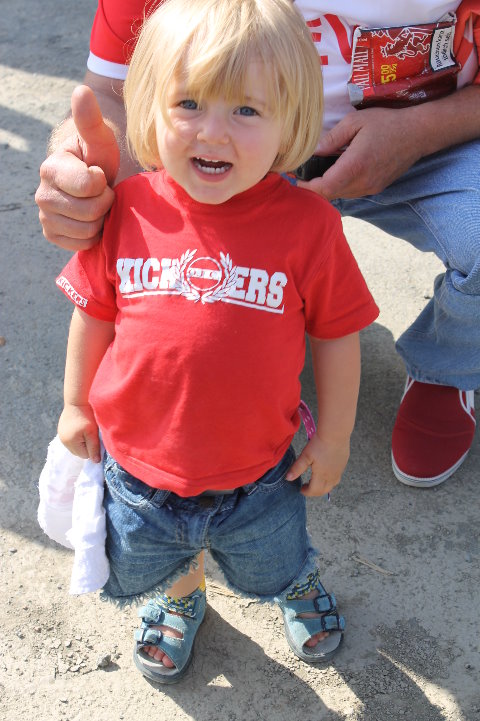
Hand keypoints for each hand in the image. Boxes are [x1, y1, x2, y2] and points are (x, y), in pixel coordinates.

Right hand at [35, 85, 118, 250]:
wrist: (96, 182)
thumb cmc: (99, 158)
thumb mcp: (101, 139)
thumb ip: (91, 120)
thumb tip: (81, 91)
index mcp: (50, 168)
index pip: (89, 186)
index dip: (103, 182)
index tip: (101, 174)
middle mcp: (41, 194)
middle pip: (90, 212)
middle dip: (104, 202)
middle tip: (102, 192)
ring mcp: (45, 217)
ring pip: (87, 231)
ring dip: (100, 220)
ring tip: (97, 205)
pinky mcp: (53, 235)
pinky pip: (82, 244)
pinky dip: (93, 236)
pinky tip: (92, 220)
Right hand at [58, 403, 100, 462]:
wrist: (77, 401)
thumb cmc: (86, 416)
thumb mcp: (92, 433)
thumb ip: (94, 448)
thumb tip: (96, 462)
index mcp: (70, 443)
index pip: (85, 455)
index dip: (92, 448)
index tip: (94, 437)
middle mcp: (63, 441)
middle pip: (79, 452)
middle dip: (86, 445)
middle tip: (90, 433)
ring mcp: (61, 435)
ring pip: (75, 445)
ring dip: (81, 441)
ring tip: (85, 429)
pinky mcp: (61, 429)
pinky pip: (71, 438)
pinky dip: (76, 436)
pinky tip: (79, 427)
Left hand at [285, 434, 349, 496]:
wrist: (336, 433)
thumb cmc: (319, 443)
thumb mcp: (305, 455)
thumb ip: (297, 468)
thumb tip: (288, 479)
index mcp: (321, 475)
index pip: (314, 490)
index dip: (306, 492)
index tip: (300, 489)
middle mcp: (332, 476)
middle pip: (324, 491)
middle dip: (314, 492)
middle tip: (307, 487)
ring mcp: (339, 470)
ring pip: (332, 485)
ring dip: (323, 487)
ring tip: (316, 482)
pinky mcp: (343, 464)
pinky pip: (337, 477)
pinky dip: (330, 480)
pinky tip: (325, 472)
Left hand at [298, 107, 422, 200]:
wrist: (418, 133)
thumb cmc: (386, 123)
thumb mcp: (354, 122)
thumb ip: (331, 139)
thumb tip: (313, 151)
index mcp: (354, 166)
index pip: (324, 188)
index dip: (307, 187)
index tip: (296, 180)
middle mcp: (362, 182)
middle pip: (330, 195)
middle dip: (315, 188)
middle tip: (303, 175)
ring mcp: (371, 188)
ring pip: (341, 195)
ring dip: (328, 187)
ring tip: (319, 173)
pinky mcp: (376, 188)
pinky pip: (352, 192)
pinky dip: (341, 186)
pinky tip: (339, 171)